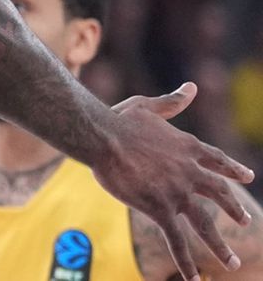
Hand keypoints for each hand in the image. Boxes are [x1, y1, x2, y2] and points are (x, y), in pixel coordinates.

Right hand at [92, 82, 254, 280]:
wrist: (103, 137)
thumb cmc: (120, 119)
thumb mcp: (150, 107)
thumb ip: (173, 102)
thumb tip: (192, 87)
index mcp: (188, 147)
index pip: (217, 161)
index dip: (232, 170)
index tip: (246, 177)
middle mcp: (190, 172)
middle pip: (219, 195)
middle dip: (233, 210)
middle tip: (245, 222)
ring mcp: (178, 193)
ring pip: (205, 224)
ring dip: (219, 247)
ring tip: (231, 264)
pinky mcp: (161, 209)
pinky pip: (178, 241)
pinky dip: (186, 262)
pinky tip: (193, 278)